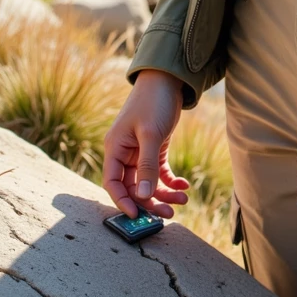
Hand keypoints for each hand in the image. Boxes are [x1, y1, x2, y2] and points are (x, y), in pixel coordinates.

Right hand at [102, 69, 190, 219]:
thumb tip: (142, 196)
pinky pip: (159, 173)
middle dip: (150, 201)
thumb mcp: (151, 134)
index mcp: (115, 148)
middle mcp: (125, 153)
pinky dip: (170, 181)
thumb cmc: (153, 102)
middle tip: (169, 214)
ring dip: (164, 193)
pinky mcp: (154, 148)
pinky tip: (184, 186)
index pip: (113, 183)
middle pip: (133, 187)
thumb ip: (146, 166)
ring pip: (148, 182)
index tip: (136, 217)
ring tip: (183, 200)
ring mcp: (140, 152)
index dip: (122, 202)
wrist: (167, 80)